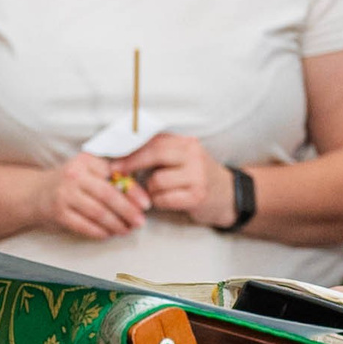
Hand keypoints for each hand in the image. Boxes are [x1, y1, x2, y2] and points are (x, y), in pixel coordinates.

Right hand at [31, 155, 147, 238]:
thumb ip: (111, 176)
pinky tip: (109, 234)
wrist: (34, 194)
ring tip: (127, 229)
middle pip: (108, 196)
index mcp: (86, 161)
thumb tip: (140, 194)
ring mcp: (64, 195)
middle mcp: (74, 175)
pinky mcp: (57, 213)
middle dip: (128, 211)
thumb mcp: (89, 171)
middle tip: (140, 222)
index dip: (134, 192)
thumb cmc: (71, 183)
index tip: (146, 204)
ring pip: (98, 212)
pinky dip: (99, 232)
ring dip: (116, 224)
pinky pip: (84, 225)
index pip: (116, 176)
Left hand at [113, 134, 232, 227]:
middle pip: (154, 154)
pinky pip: (163, 199)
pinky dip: (159, 202)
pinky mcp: (197, 195)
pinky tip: (167, 200)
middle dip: (131, 165)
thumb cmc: (197, 177)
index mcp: (187, 143)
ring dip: (150, 190)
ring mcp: (197, 175)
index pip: (154, 141)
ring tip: (158, 192)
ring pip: (156, 181)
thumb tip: (122, 155)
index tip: (113, 160)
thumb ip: (159, 153)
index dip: (130, 150)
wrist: (229, 195)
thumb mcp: (183, 159)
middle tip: (117, 173)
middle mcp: (194, 155)